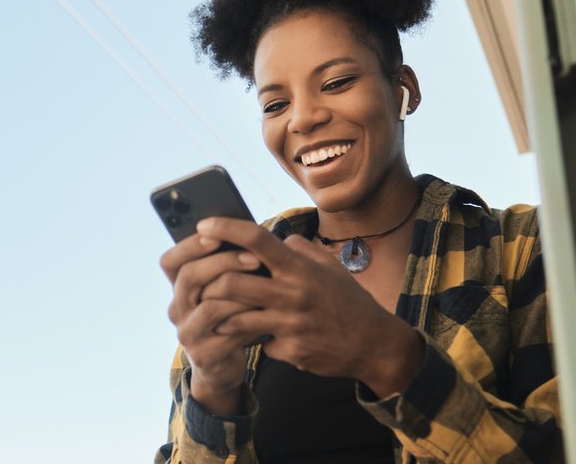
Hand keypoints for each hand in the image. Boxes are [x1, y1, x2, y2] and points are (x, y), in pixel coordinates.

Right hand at [160, 233, 263, 413]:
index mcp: (179, 288)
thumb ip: (227, 266)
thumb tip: (248, 233)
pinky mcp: (203, 355)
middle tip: (255, 258)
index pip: (170, 261)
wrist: (225, 365)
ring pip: (209, 305)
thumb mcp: (225, 290)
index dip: (189, 245)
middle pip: (189, 277)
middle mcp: (177, 309)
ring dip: (240, 293)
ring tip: (265, 286)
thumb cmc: (231, 317)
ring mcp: (187, 333)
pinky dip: (248, 320)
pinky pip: (226, 332)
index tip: (216, 234)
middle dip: (224, 262)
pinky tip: (266, 314)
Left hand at [196, 218, 423, 396]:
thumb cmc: (347, 300)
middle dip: (209, 283)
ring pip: (235, 318)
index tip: (203, 226)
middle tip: (201, 284)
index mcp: (300, 268)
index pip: (256, 240)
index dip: (225, 229)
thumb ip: (297, 250)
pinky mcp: (290, 351)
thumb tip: (268, 238)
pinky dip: (256, 340)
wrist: (374, 344)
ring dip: (221, 316)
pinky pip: (259, 343)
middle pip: (232, 283)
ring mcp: (290, 325)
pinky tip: (262, 338)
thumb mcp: (328, 266)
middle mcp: (293, 294)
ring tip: (217, 313)